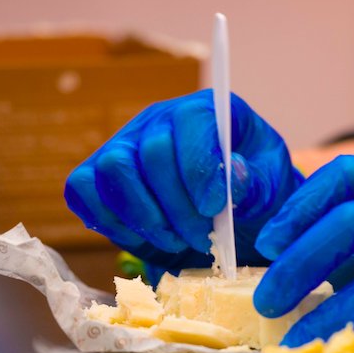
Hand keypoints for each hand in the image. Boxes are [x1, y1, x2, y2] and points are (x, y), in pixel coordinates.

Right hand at [65, 89, 301, 271]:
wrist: (229, 223)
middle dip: (176, 207)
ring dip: (144, 218)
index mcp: (206, 110)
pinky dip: (111, 222)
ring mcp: (123, 145)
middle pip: (151, 153)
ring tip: (175, 241)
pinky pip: (83, 191)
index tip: (215, 209)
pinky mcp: (96, 176)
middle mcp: (159, 120)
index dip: (199, 167)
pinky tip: (144, 238)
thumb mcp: (270, 191)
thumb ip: (255, 184)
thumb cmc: (252, 199)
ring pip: (113, 170)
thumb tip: (230, 174)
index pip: (191, 121)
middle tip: (201, 239)